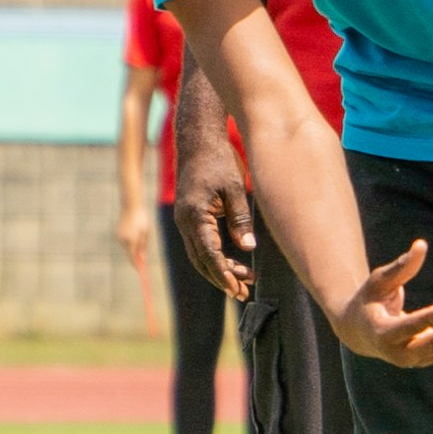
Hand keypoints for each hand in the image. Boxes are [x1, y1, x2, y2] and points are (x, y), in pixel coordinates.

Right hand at [117, 205, 153, 266]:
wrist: (131, 205)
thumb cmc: (141, 218)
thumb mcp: (146, 232)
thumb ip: (144, 246)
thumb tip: (143, 258)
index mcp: (132, 240)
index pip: (133, 257)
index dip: (137, 264)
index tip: (140, 270)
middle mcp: (123, 239)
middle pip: (131, 251)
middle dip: (137, 252)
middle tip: (144, 247)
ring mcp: (119, 235)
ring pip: (128, 245)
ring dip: (134, 243)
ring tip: (139, 230)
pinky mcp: (117, 232)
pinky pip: (125, 240)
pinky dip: (130, 238)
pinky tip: (133, 227)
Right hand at [175, 161, 256, 300]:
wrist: (198, 140)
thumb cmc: (218, 160)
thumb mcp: (235, 188)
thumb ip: (240, 219)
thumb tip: (248, 248)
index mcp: (194, 216)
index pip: (209, 254)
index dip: (224, 274)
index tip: (237, 288)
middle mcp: (185, 221)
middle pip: (201, 260)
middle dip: (222, 278)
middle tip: (243, 293)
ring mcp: (184, 219)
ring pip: (199, 254)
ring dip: (219, 268)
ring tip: (244, 280)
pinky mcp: (190, 216)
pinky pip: (200, 243)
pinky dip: (215, 255)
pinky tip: (232, 261)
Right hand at [332, 239, 432, 365]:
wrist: (358, 331)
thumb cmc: (369, 299)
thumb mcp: (378, 281)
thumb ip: (400, 267)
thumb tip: (422, 244)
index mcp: (383, 332)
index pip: (409, 325)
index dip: (430, 317)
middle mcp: (398, 352)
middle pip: (430, 346)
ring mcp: (412, 359)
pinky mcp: (424, 359)